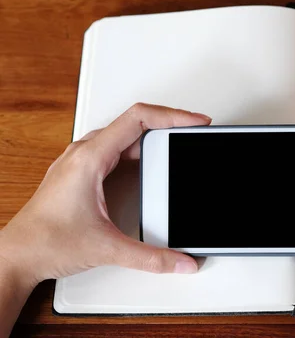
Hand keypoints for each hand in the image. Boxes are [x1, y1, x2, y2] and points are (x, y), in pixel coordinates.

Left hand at [0, 103, 210, 286]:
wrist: (16, 255)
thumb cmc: (44, 242)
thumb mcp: (107, 249)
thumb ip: (151, 257)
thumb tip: (181, 260)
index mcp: (90, 158)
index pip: (138, 118)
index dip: (172, 115)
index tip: (194, 122)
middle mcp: (85, 153)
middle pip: (135, 122)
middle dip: (170, 123)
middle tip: (193, 131)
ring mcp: (82, 160)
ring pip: (125, 135)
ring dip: (154, 136)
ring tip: (178, 143)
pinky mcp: (84, 171)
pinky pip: (117, 148)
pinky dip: (141, 149)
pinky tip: (151, 163)